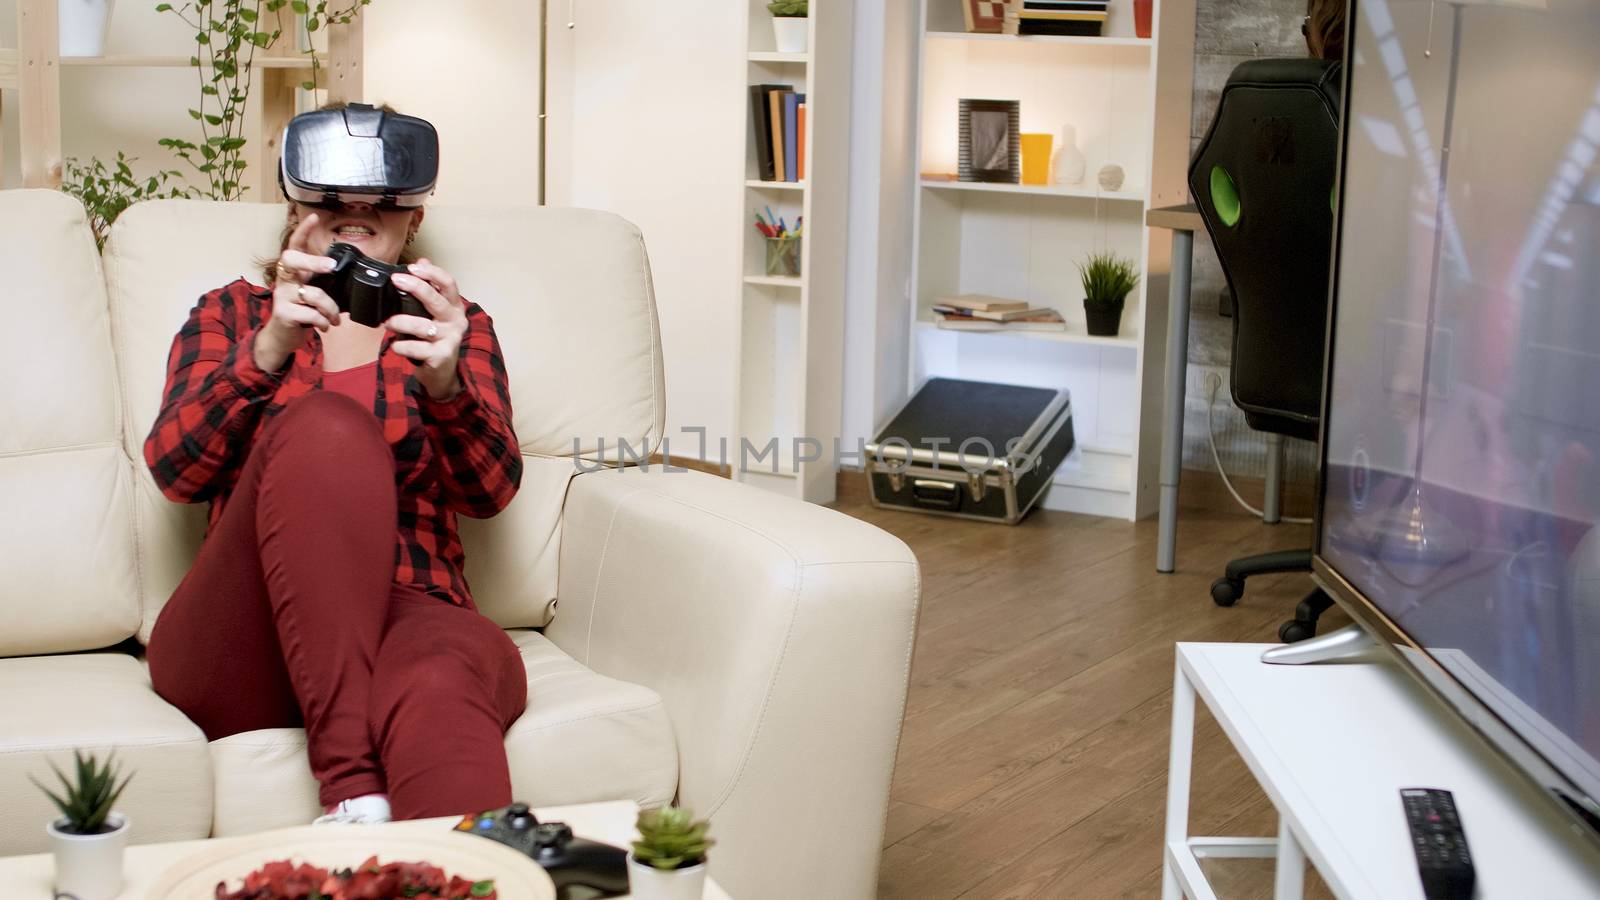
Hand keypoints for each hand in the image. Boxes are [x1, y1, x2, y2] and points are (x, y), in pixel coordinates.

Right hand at [255, 212, 341, 372]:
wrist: (283, 337)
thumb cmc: (302, 312)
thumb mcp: (312, 294)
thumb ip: (322, 284)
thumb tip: (346, 276)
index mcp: (293, 271)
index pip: (295, 246)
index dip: (303, 231)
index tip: (314, 217)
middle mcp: (284, 279)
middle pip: (292, 259)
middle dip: (313, 261)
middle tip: (331, 267)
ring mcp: (281, 295)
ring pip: (314, 294)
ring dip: (331, 309)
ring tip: (334, 318)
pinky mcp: (283, 313)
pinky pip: (311, 314)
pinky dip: (323, 321)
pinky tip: (324, 325)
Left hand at [385, 258, 468, 399]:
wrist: (442, 372)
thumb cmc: (435, 339)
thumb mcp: (435, 312)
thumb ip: (430, 287)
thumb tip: (422, 259)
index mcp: (454, 307)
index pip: (449, 283)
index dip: (432, 272)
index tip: (413, 266)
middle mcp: (455, 321)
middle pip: (435, 300)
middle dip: (415, 287)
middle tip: (396, 280)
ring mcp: (449, 339)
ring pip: (421, 326)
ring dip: (400, 322)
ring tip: (388, 323)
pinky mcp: (440, 357)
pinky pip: (415, 348)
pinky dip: (400, 346)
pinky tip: (396, 345)